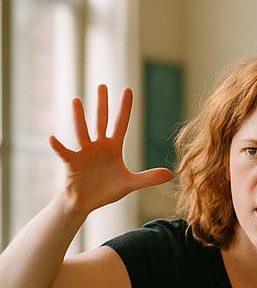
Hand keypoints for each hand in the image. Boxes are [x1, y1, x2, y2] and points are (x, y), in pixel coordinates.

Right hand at [50, 85, 173, 214]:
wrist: (87, 202)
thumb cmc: (107, 190)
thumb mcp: (130, 184)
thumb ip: (149, 178)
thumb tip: (172, 174)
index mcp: (113, 148)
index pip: (121, 124)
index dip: (125, 108)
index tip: (127, 90)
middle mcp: (98, 146)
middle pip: (101, 121)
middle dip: (102, 104)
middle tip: (102, 85)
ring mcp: (84, 152)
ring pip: (82, 131)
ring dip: (79, 117)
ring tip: (76, 100)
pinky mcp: (72, 162)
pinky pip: (64, 152)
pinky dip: (58, 146)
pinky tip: (53, 138)